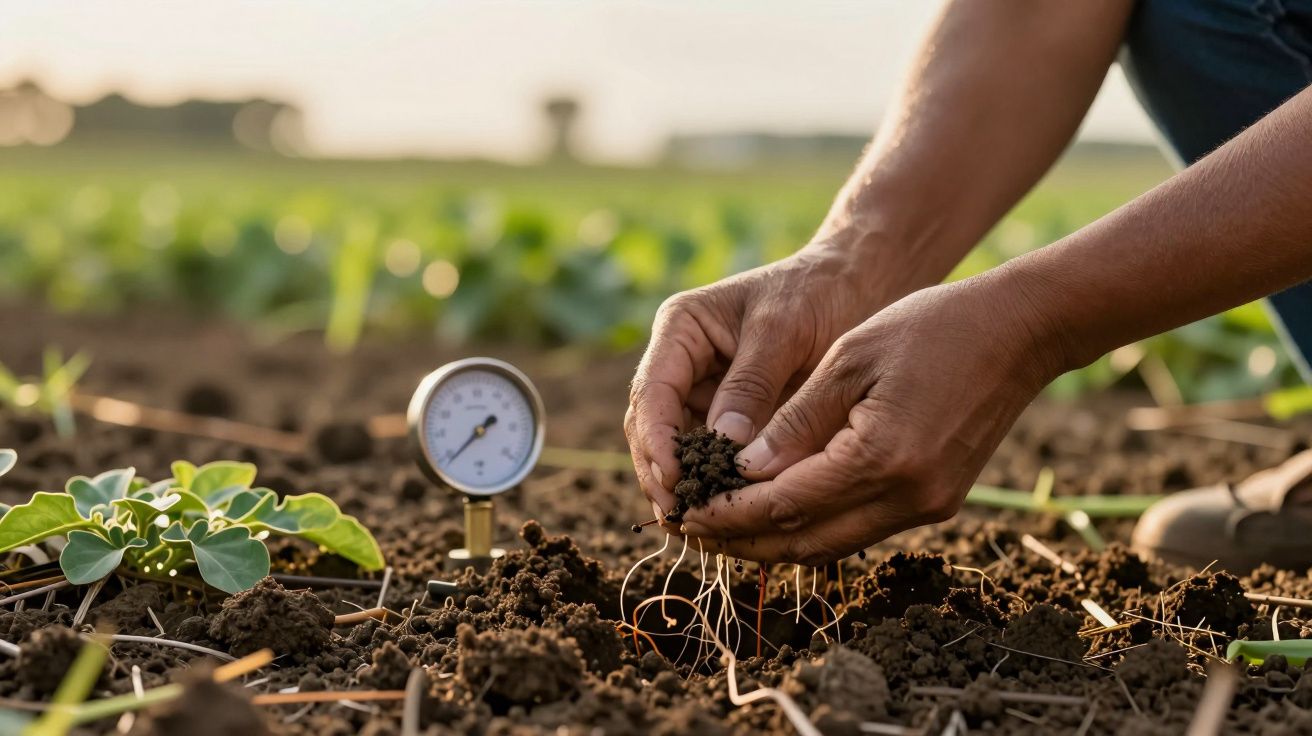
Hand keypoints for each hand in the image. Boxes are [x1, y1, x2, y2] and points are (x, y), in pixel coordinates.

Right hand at [625, 242, 902, 523]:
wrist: (855, 288)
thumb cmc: (818, 294)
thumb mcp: (784, 330)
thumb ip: (751, 384)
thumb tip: (723, 444)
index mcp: (681, 329)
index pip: (652, 391)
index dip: (656, 440)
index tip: (674, 479)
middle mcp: (680, 363)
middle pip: (651, 427)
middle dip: (661, 473)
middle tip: (681, 517)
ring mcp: (701, 393)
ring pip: (675, 450)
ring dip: (682, 487)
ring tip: (697, 527)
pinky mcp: (728, 419)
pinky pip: (711, 458)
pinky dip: (714, 486)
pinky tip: (725, 518)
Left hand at [679, 275, 1064, 564]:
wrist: (1020, 331)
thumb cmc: (930, 327)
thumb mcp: (849, 359)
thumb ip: (795, 422)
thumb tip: (742, 471)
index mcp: (882, 456)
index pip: (784, 504)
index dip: (728, 513)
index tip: (685, 511)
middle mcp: (908, 496)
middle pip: (806, 540)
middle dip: (743, 542)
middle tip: (691, 531)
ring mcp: (928, 505)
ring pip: (833, 544)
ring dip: (775, 541)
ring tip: (722, 528)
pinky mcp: (937, 501)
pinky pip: (861, 528)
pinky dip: (814, 526)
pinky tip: (777, 513)